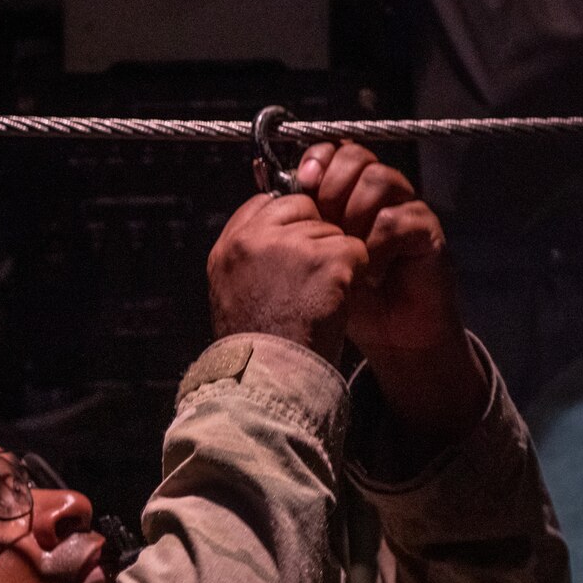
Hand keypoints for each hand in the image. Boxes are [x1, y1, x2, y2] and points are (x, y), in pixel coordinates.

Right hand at [206, 192, 368, 363]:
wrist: (271, 378)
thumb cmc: (257, 348)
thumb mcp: (231, 294)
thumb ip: (249, 257)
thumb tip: (277, 235)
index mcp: (228, 249)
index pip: (263, 204)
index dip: (286, 223)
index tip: (293, 250)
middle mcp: (254, 240)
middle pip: (302, 207)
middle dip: (314, 236)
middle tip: (311, 278)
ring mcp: (290, 246)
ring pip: (330, 230)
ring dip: (333, 260)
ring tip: (318, 297)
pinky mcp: (326, 259)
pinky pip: (355, 248)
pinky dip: (355, 273)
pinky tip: (337, 299)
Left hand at [295, 143, 459, 354]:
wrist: (390, 336)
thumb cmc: (347, 299)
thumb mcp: (310, 265)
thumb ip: (293, 231)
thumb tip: (265, 197)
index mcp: (346, 194)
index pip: (331, 152)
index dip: (315, 160)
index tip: (300, 183)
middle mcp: (376, 194)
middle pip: (355, 155)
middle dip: (332, 183)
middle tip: (323, 219)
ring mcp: (403, 208)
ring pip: (378, 179)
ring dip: (354, 213)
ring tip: (346, 249)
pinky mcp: (425, 231)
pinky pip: (397, 218)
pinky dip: (376, 245)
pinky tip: (367, 271)